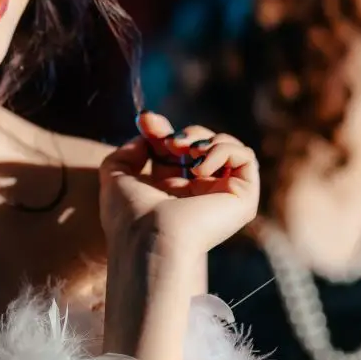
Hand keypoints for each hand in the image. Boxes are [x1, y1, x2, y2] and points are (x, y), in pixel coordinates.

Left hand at [99, 111, 258, 256]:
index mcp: (172, 193)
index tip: (147, 120)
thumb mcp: (115, 177)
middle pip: (203, 145)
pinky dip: (223, 150)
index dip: (162, 130)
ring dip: (205, 139)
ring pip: (228, 148)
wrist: (150, 239)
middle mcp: (200, 196)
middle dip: (185, 133)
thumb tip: (145, 139)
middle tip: (171, 142)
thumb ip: (125, 153)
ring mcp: (222, 197)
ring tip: (188, 152)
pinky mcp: (243, 199)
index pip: (176, 152)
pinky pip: (245, 157)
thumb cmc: (129, 215)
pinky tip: (201, 169)